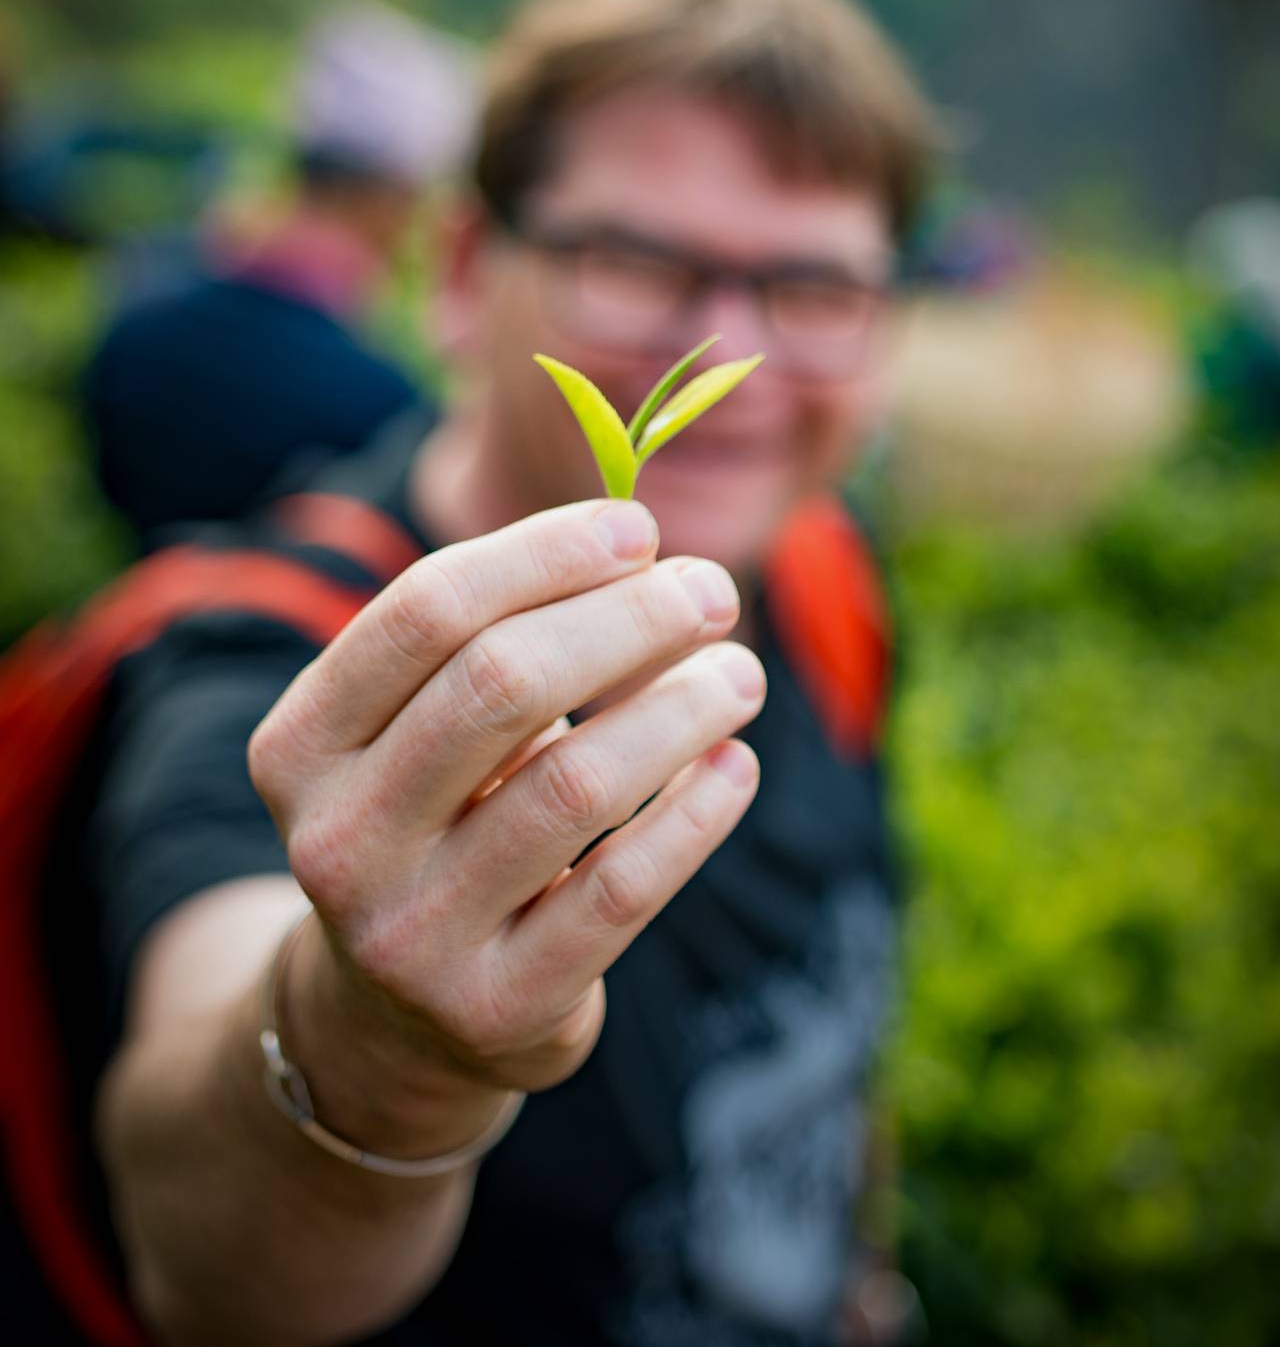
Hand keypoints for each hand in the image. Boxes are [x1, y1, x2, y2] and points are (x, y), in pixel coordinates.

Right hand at [248, 499, 764, 1139]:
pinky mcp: (497, 1008)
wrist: (395, 1022)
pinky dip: (695, 814)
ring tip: (741, 674)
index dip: (544, 554)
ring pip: (573, 785)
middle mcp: (337, 840)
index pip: (426, 612)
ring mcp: (411, 935)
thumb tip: (645, 557)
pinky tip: (736, 767)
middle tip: (712, 592)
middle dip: (627, 618)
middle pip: (500, 683)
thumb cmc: (435, 829)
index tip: (637, 529)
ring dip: (681, 709)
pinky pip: (622, 889)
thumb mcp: (422, 738)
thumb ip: (496, 645)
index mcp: (301, 745)